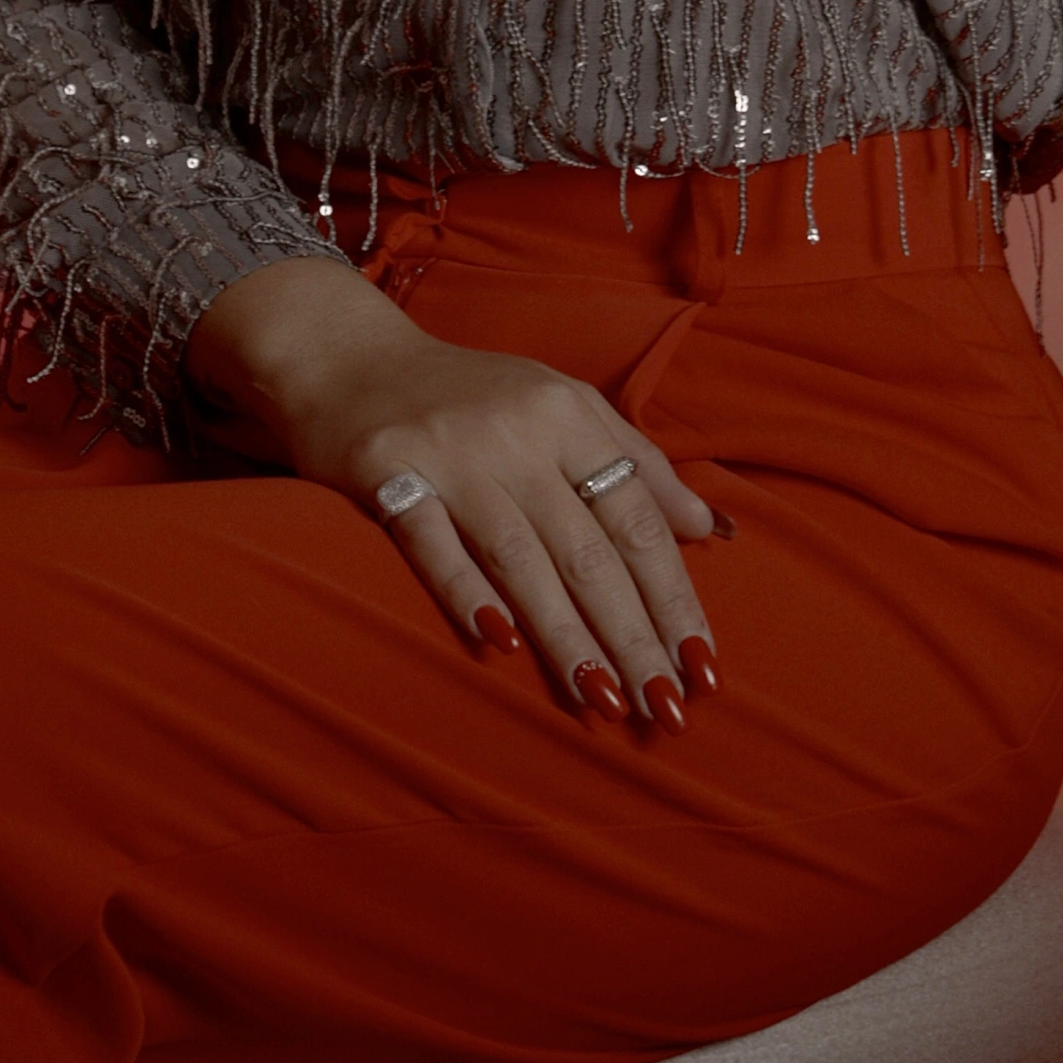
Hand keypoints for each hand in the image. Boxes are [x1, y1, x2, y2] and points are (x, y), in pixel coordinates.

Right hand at [184, 255, 721, 729]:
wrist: (349, 353)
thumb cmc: (472, 393)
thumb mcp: (564, 405)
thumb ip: (638, 464)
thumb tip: (713, 530)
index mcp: (571, 415)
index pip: (639, 520)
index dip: (676, 598)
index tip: (704, 668)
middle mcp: (519, 432)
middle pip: (590, 550)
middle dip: (634, 636)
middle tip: (667, 709)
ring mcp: (452, 454)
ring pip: (522, 557)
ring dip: (567, 635)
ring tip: (606, 702)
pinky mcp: (386, 471)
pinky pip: (431, 541)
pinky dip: (466, 591)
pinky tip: (501, 643)